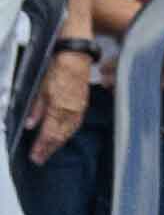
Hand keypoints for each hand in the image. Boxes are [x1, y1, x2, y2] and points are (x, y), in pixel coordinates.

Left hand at [24, 40, 83, 161]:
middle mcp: (71, 111)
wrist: (75, 55)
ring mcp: (79, 108)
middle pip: (60, 136)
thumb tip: (30, 125)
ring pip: (69, 131)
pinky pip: (75, 124)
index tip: (35, 157)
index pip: (49, 133)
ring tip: (50, 151)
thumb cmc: (57, 68)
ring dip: (59, 143)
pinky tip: (63, 136)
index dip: (41, 147)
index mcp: (59, 108)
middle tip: (40, 159)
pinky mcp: (82, 104)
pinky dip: (68, 133)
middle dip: (49, 149)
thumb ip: (36, 108)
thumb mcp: (40, 87)